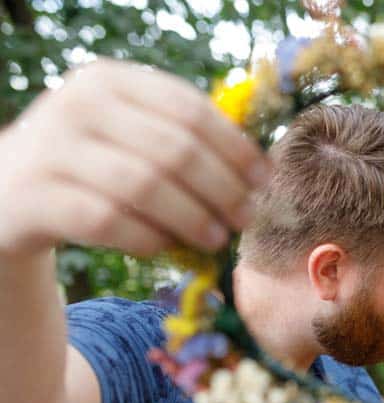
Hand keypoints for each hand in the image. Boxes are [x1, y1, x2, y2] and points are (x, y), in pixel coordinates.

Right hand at [0, 58, 269, 258]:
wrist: (5, 191)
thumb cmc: (89, 165)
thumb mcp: (129, 135)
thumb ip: (182, 139)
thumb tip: (259, 171)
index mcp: (111, 80)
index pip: (190, 109)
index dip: (235, 147)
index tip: (264, 180)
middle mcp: (78, 104)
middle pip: (175, 149)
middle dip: (223, 188)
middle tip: (247, 217)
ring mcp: (51, 148)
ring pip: (145, 186)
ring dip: (192, 218)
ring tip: (217, 239)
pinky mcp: (34, 196)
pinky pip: (108, 222)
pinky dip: (146, 238)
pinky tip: (165, 248)